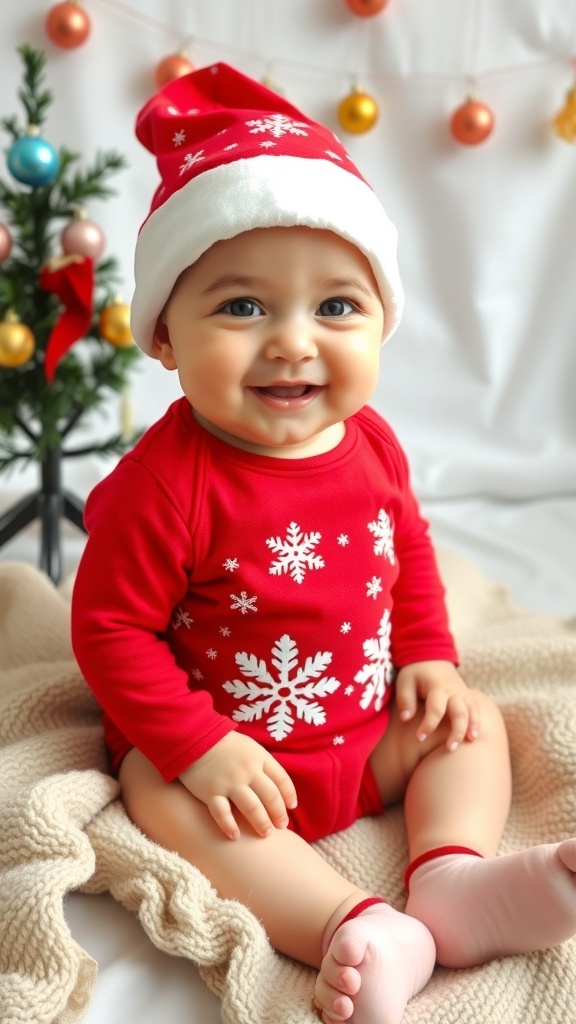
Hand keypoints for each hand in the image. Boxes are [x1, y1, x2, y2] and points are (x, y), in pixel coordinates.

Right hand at [179, 731, 297, 839]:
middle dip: (278, 814)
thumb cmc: (224, 743)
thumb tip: (277, 785)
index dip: (289, 794)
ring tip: (266, 834)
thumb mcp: (250, 746)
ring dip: (261, 823)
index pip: (282, 779)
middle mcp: (247, 771)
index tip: (291, 807)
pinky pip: (222, 814)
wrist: (193, 737)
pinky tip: (236, 836)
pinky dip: (229, 826)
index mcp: (259, 758)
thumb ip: (263, 763)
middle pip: (270, 797)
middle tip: (282, 825)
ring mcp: (229, 783)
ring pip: (252, 808)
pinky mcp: (210, 792)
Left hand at [395, 660, 479, 751]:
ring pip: (471, 712)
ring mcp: (463, 693)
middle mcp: (453, 691)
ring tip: (469, 743)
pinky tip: (474, 736)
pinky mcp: (467, 697)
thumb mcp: (405, 681)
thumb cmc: (416, 673)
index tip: (419, 737)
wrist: (432, 658)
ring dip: (471, 728)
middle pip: (459, 712)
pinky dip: (477, 722)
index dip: (428, 725)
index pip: (436, 709)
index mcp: (437, 687)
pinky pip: (476, 709)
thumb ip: (405, 699)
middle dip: (456, 731)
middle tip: (449, 748)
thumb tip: (405, 718)